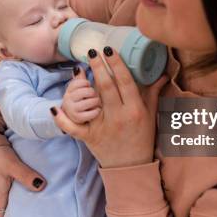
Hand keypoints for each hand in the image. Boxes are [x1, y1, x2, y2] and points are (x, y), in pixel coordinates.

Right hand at [0, 145, 45, 216]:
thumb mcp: (13, 166)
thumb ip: (27, 177)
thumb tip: (41, 187)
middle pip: (4, 208)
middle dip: (16, 214)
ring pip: (5, 196)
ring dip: (15, 200)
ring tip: (32, 202)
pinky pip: (5, 186)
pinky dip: (14, 189)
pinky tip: (24, 185)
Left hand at [51, 47, 168, 168]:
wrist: (131, 167)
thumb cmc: (142, 138)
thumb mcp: (150, 115)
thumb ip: (153, 93)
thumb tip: (162, 74)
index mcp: (134, 109)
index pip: (125, 82)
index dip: (116, 64)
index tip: (109, 49)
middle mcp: (118, 117)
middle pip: (106, 87)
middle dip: (98, 67)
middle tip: (92, 51)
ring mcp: (102, 127)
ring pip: (89, 103)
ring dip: (80, 86)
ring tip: (78, 70)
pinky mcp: (89, 138)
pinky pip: (73, 128)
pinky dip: (62, 119)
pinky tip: (54, 106)